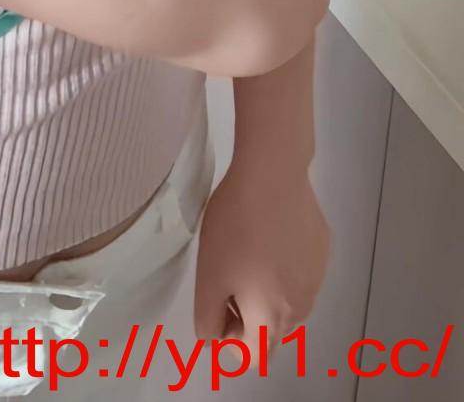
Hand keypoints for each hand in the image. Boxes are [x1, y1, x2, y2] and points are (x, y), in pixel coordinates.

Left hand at [192, 151, 330, 345]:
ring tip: (246, 254)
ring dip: (266, 293)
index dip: (229, 342)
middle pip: (272, 332)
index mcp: (272, 319)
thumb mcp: (207, 276)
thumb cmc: (235, 227)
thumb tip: (212, 341)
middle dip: (247, 318)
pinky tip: (269, 235)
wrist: (273, 174)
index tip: (215, 310)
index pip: (254, 356)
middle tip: (226, 279)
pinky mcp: (322, 251)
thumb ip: (208, 318)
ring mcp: (317, 279)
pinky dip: (283, 268)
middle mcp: (302, 308)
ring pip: (288, 303)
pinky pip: (300, 274)